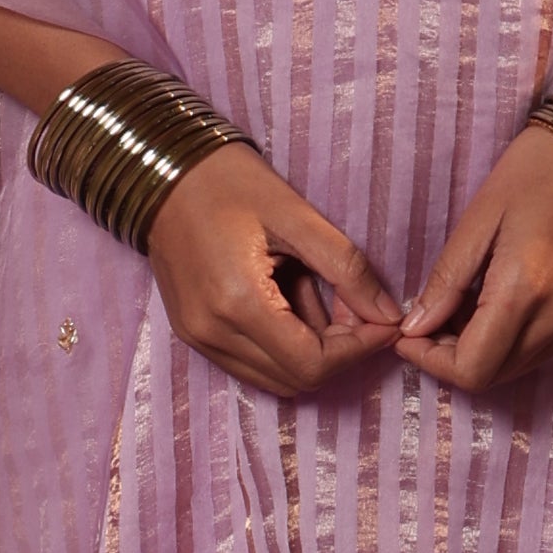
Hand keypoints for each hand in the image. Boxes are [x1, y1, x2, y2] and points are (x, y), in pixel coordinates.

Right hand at [144, 149, 402, 400]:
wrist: (163, 174)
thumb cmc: (230, 184)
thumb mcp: (298, 216)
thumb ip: (347, 269)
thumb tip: (389, 315)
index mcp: (238, 302)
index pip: (312, 363)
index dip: (358, 349)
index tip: (383, 321)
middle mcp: (213, 332)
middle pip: (296, 379)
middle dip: (339, 352)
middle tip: (358, 309)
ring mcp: (198, 338)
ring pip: (274, 378)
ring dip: (311, 352)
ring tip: (323, 301)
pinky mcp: (193, 334)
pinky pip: (250, 363)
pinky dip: (283, 347)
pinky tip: (292, 304)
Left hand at [397, 128, 552, 397]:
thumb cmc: (541, 169)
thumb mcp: (481, 216)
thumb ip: (448, 279)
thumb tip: (416, 327)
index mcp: (525, 290)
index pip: (473, 369)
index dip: (432, 362)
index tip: (410, 335)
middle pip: (496, 375)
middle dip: (454, 358)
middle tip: (431, 320)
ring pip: (522, 365)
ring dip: (486, 350)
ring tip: (465, 308)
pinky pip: (549, 345)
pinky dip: (517, 338)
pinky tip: (502, 302)